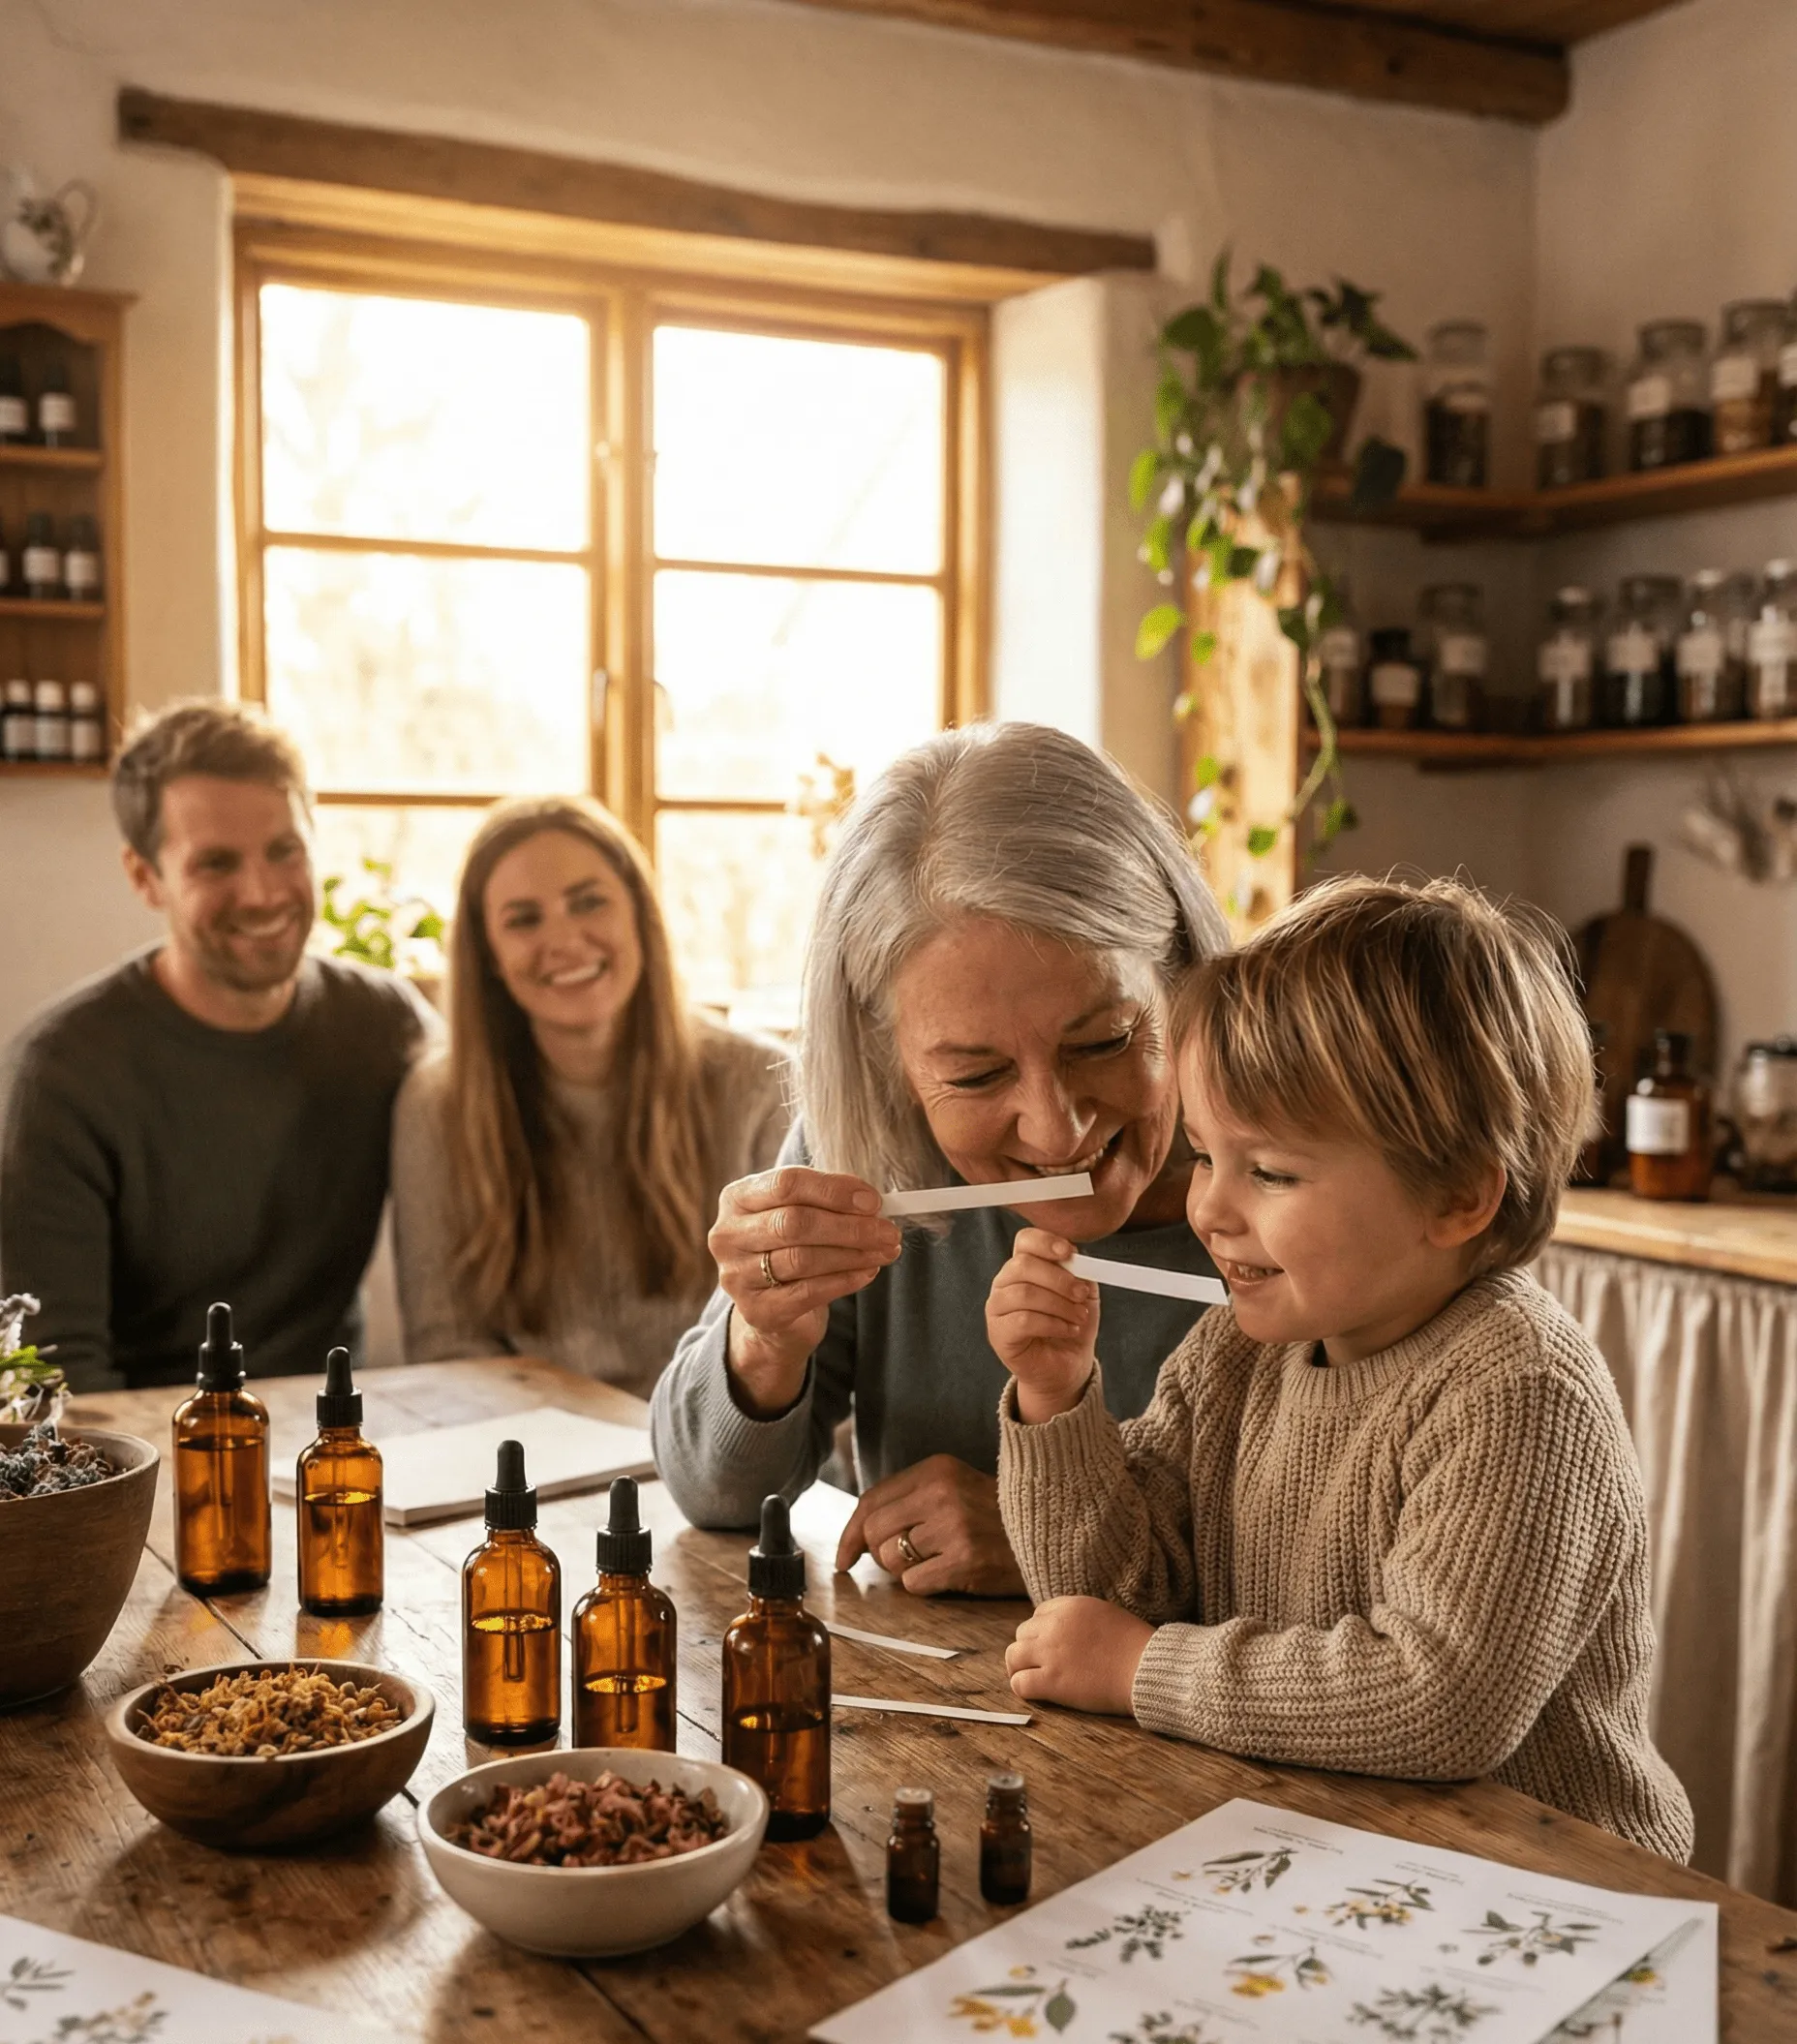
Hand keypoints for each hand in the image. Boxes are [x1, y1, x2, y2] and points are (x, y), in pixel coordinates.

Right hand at [711, 1166, 902, 1415]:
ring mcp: (737, 1275)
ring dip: (853, 1254)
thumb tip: (870, 1202)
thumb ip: (827, 1202)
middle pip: (795, 1222)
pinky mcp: (757, 1310)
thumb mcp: (799, 1215)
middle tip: (888, 1230)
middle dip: (849, 1226)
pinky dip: (844, 1280)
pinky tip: (868, 1273)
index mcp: (738, 1198)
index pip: (786, 1183)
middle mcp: (728, 1235)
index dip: (833, 1190)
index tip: (873, 1200)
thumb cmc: (791, 1248)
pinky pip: (808, 1292)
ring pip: (803, 1259)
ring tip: (885, 1251)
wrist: (773, 1310)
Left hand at [836, 1455, 1026, 1597]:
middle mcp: (942, 1493)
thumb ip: (907, 1502)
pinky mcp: (965, 1560)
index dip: (851, 1532)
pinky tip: (949, 1573)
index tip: (844, 1556)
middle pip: (875, 1531)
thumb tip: (855, 1538)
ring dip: (904, 1569)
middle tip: (904, 1558)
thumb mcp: (953, 1489)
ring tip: (935, 1561)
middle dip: (880, 1552)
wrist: (1050, 1533)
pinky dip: (924, 1585)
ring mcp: (954, 1527)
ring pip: (891, 1559)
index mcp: (937, 1469)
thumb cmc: (994, 1516)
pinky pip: (914, 1583)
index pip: (872, 1500)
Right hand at [985, 1228, 1098, 1421]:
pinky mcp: (998, 1333)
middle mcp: (1005, 1283)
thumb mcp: (1084, 1293)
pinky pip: (1023, 1321)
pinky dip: (1052, 1324)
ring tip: (1078, 1317)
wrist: (1066, 1365)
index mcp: (1023, 1266)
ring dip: (1059, 1305)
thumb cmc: (1071, 1323)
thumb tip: (1077, 1259)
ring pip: (1024, 1293)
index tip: (1069, 1253)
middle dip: (1059, 1279)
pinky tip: (1067, 1329)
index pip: (1024, 1241)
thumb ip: (1079, 1271)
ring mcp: (997, 1308)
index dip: (1045, 1242)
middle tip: (1082, 1294)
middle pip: (1023, 1265)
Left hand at [1005, 1596, 1152, 1714]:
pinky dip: (1022, 1688)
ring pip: (1013, 1655)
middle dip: (1029, 1648)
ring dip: (1018, 1666)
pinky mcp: (1052, 1681)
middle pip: (1022, 1633)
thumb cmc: (1135, 1646)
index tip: (1049, 1645)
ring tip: (1028, 1677)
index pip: (1038, 1614)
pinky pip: (1020, 1683)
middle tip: (1038, 1664)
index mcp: (1070, 1606)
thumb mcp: (1105, 1615)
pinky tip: (1034, 1693)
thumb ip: (1080, 1618)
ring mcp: (1050, 1653)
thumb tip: (1066, 1629)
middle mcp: (1054, 1625)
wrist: (1146, 1668)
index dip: (1042, 1631)